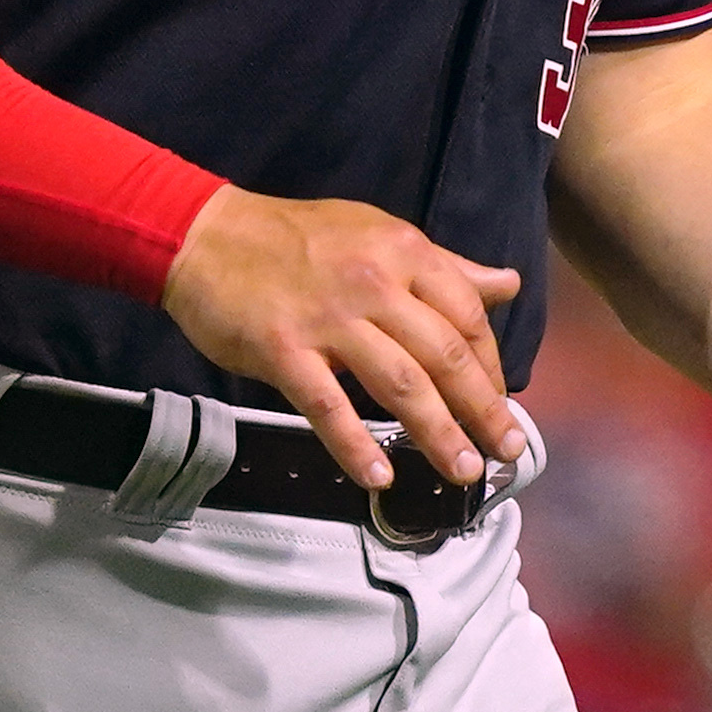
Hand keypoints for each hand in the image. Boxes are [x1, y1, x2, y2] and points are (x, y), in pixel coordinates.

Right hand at [159, 190, 527, 492]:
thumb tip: (506, 285)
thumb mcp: (379, 234)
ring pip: (399, 383)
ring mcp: (328, 319)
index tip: (501, 401)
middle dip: (482, 409)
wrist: (205, 235)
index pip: (468, 314)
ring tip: (461, 470)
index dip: (491, 364)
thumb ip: (445, 267)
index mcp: (404, 253)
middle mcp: (375, 284)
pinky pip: (327, 406)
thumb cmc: (296, 239)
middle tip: (506, 451)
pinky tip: (380, 477)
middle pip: (445, 354)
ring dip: (436, 433)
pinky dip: (355, 444)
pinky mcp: (283, 350)